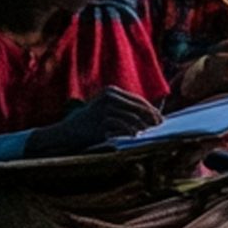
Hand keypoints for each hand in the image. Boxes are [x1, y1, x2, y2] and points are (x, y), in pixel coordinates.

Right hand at [38, 86, 159, 153]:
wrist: (67, 132)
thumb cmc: (91, 123)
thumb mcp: (107, 111)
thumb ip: (125, 110)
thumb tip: (150, 117)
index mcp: (111, 91)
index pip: (137, 99)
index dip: (151, 109)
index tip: (160, 118)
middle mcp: (108, 97)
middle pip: (137, 107)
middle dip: (150, 117)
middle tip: (159, 126)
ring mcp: (104, 108)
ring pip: (131, 117)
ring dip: (142, 126)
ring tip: (148, 133)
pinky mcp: (100, 121)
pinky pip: (121, 126)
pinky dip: (131, 131)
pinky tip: (135, 136)